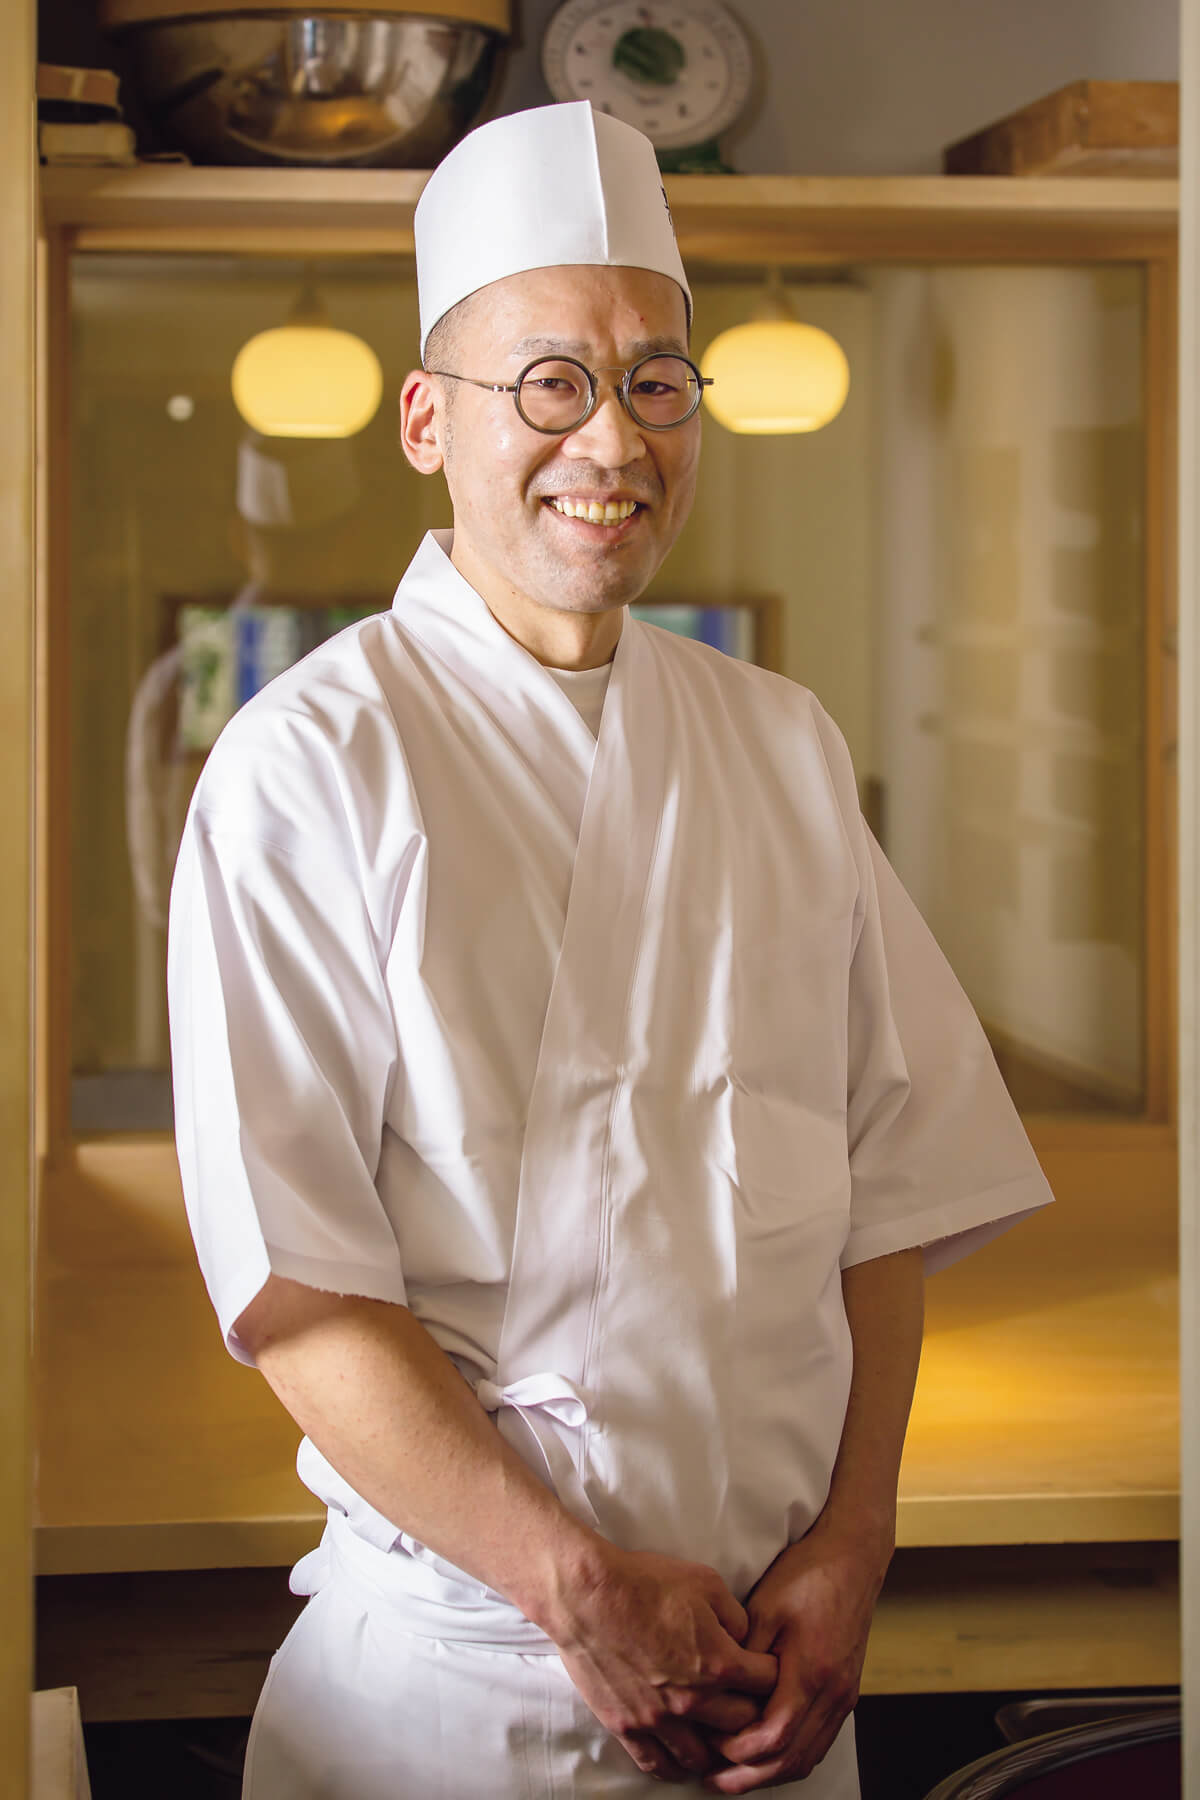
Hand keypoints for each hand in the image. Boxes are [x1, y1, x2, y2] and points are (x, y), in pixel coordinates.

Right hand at [548, 1541, 777, 1781]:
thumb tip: (745, 1639)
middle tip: (747, 1705)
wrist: (586, 1595)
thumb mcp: (705, 1582)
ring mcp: (659, 1719)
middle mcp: (693, 1699)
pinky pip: (658, 1765)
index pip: (767, 1683)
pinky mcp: (627, 1727)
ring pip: (703, 1756)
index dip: (772, 1673)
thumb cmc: (644, 1582)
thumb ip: (735, 1616)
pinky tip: (683, 1761)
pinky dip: (676, 1768)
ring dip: (716, 1748)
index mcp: (718, 1662)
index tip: (767, 1670)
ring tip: (718, 1738)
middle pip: (742, 1724)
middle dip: (751, 1713)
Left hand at [701, 1525, 887, 1792]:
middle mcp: (833, 1694)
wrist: (852, 1558)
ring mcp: (843, 1697)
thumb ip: (744, 1657)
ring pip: (807, 1757)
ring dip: (769, 1774)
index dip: (737, 1750)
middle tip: (713, 1781)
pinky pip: (818, 1742)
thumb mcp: (764, 1609)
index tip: (708, 1745)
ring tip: (732, 1776)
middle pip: (790, 1759)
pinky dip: (790, 1758)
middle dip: (748, 1777)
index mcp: (811, 1672)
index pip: (773, 1737)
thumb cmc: (806, 1576)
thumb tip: (719, 1694)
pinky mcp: (845, 1693)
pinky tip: (766, 1756)